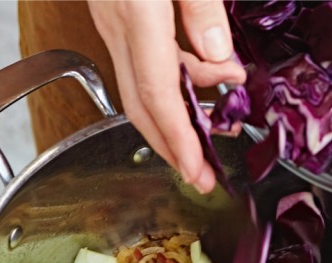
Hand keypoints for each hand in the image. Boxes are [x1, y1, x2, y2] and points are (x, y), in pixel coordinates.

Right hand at [88, 0, 245, 193]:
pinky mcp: (116, 14)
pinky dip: (174, 78)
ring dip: (179, 113)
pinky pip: (142, 61)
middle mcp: (117, 26)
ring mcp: (112, 22)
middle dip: (171, 149)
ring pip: (142, 86)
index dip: (177, 141)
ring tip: (218, 122)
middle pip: (140, 106)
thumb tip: (218, 54)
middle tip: (201, 177)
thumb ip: (201, 7)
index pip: (157, 96)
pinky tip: (206, 72)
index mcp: (136, 14)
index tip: (196, 172)